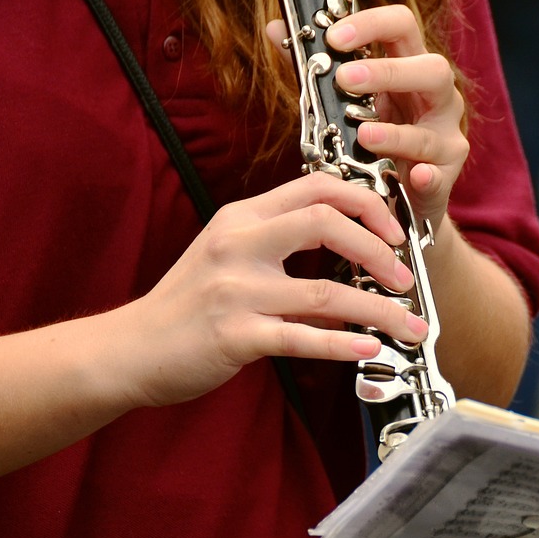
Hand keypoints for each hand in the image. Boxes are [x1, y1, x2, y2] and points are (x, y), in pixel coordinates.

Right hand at [109, 173, 429, 407]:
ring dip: (379, 310)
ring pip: (326, 290)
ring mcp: (235, 289)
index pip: (317, 188)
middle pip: (326, 222)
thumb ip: (285, 259)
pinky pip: (301, 337)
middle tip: (404, 277)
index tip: (392, 233)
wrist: (130, 349)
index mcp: (241, 218)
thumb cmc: (185, 308)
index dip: (366, 204)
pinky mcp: (235, 335)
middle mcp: (238, 244)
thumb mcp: (231, 264)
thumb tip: (350, 275)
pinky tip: (369, 350)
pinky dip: (343, 344)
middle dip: (379, 249)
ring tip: (408, 326)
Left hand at [324, 5, 469, 233]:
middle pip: (431, 69)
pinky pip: (437, 176)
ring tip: (364, 135)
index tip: (334, 37)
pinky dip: (426, 176)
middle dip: (388, 72)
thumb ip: (314, 68)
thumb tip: (273, 29)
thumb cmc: (371, 142)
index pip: (402, 27)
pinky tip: (413, 176)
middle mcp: (437, 99)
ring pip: (429, 128)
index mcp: (411, 68)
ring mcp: (445, 138)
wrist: (396, 201)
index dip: (372, 25)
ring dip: (396, 132)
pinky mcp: (445, 177)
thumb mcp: (346, 102)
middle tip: (345, 79)